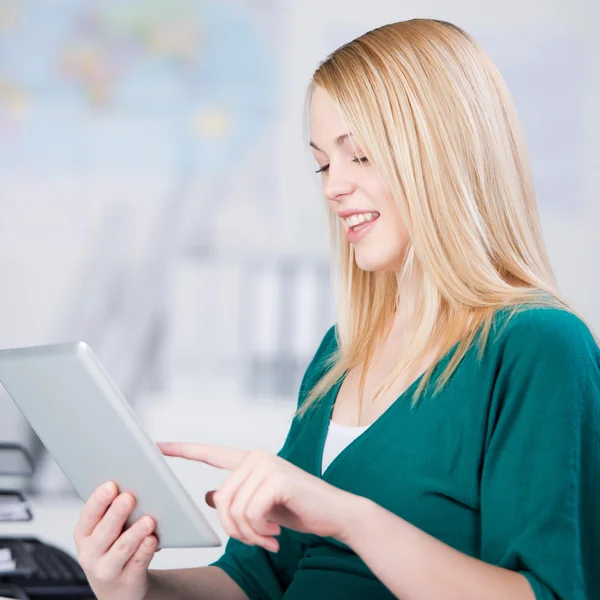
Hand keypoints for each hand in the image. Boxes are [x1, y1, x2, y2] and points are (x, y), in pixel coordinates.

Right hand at [73, 482, 158, 599]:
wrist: (118, 587)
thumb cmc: (113, 547)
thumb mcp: (106, 530)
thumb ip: (113, 511)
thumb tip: (132, 485)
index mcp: (84, 534)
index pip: (88, 515)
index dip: (99, 500)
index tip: (111, 485)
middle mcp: (91, 553)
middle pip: (105, 531)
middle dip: (117, 513)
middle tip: (129, 497)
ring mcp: (107, 570)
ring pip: (122, 548)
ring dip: (135, 533)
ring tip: (148, 520)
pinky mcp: (127, 581)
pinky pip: (137, 563)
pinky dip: (145, 550)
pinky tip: (152, 539)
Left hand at [157, 443, 359, 552]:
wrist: (336, 514)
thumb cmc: (300, 509)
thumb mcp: (262, 506)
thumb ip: (237, 497)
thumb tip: (208, 496)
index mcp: (250, 460)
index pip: (210, 453)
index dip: (183, 450)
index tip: (158, 447)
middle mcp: (256, 457)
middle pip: (220, 499)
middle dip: (234, 529)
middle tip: (257, 540)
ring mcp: (267, 465)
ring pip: (233, 509)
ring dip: (248, 535)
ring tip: (267, 539)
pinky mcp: (276, 478)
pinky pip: (249, 514)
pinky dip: (259, 533)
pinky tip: (276, 534)